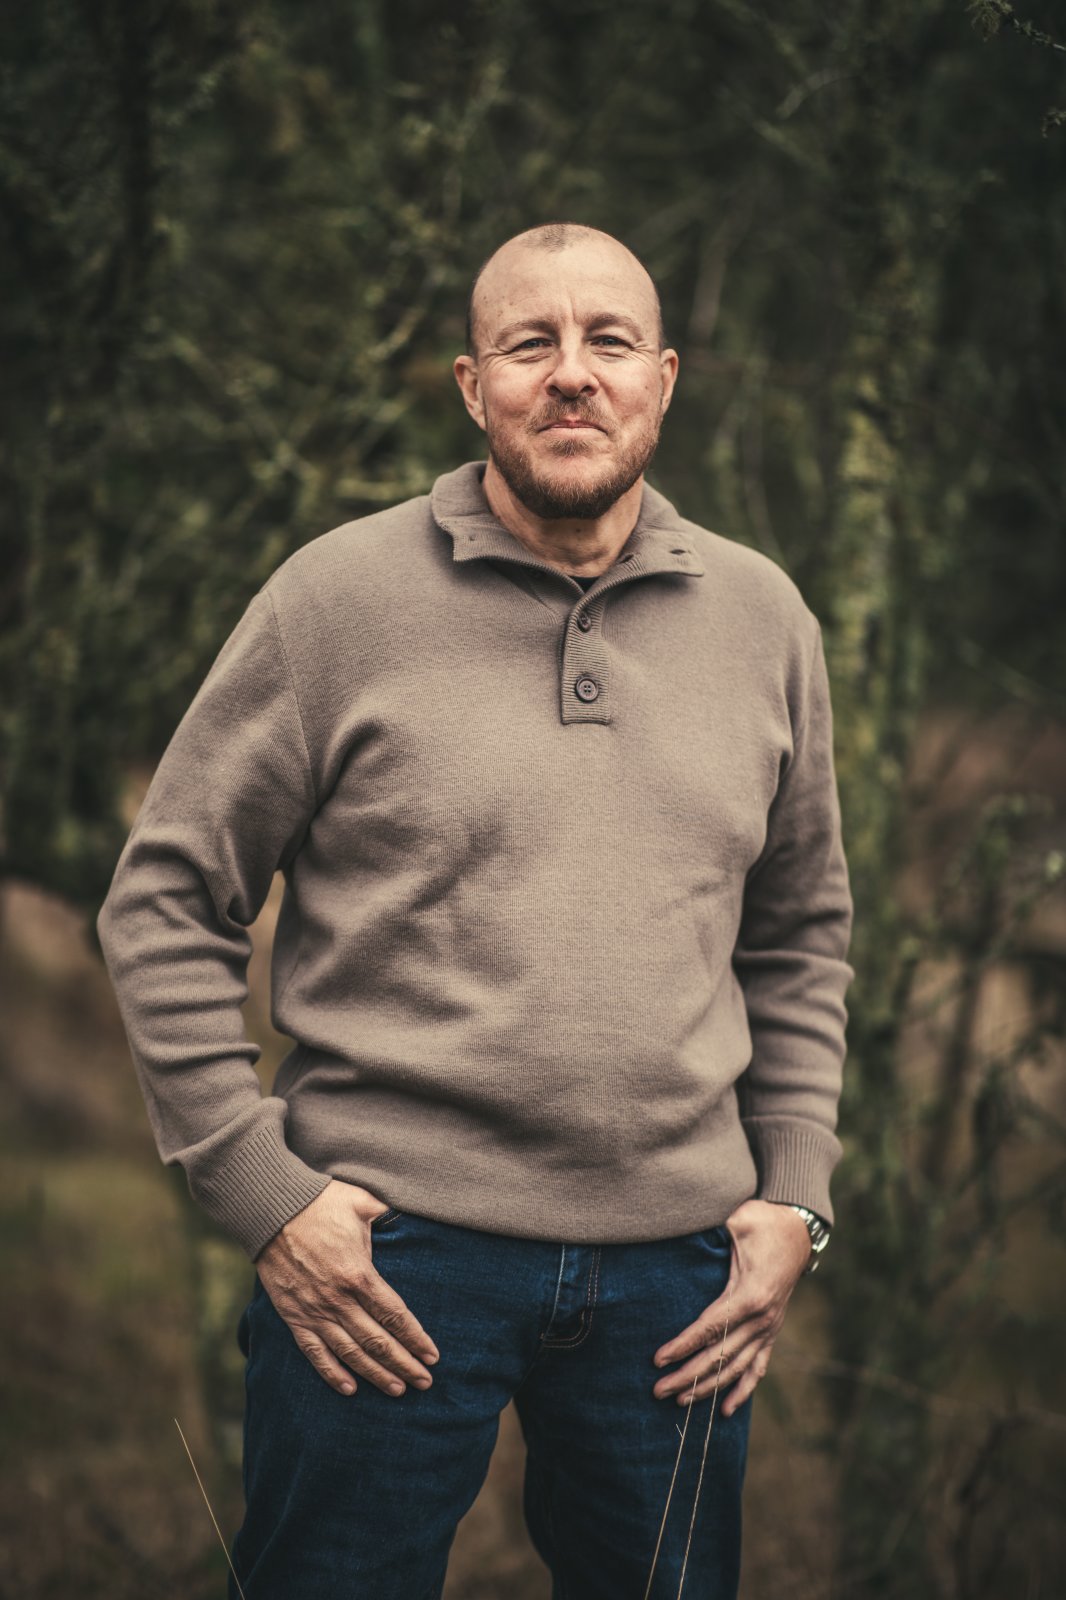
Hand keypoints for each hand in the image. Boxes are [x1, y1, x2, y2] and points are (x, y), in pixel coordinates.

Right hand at [254, 1179, 439, 1397]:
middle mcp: (339, 1300)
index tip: (432, 1355)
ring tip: (397, 1388)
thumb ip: (389, 1215)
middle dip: (404, 1364)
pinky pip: (314, 1353)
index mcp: (359, 1274)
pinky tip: (350, 1388)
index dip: (416, 1338)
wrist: (270, 1211)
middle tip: (424, 1381)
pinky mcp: (294, 1316)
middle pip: (378, 1341)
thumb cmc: (321, 1203)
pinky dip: (332, 1373)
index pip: (395, 1316)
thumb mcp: (363, 1202)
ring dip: (376, 1374)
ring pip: (351, 1353)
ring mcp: (315, 1311)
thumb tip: (413, 1216)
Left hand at [651, 1198, 811, 1416]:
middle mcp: (761, 1319)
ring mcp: (769, 1328)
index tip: (658, 1359)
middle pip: (719, 1356)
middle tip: (658, 1389)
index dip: (683, 1346)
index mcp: (750, 1295)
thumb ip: (713, 1228)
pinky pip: (758, 1367)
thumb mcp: (738, 1219)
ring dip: (709, 1388)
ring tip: (680, 1400)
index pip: (709, 1329)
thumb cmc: (762, 1222)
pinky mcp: (771, 1331)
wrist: (797, 1231)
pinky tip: (728, 1410)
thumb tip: (681, 1221)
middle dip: (687, 1375)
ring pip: (736, 1368)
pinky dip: (744, 1389)